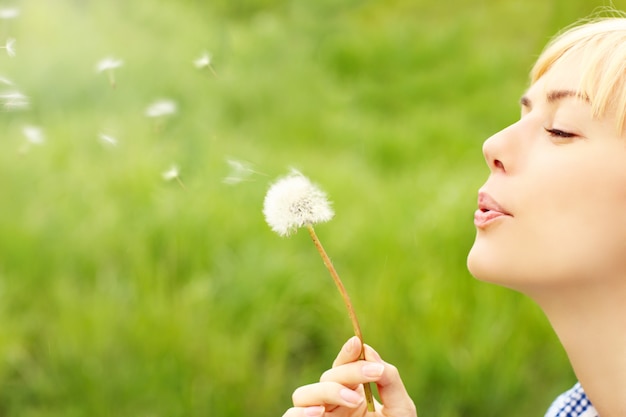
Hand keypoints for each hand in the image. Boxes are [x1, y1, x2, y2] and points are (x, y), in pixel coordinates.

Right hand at [282, 336, 416, 416]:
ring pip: (303, 394)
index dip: (347, 353)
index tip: (357, 342)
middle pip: (326, 378)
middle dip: (349, 373)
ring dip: (327, 391)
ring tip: (354, 399)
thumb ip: (389, 380)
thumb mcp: (400, 409)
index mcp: (352, 395)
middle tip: (373, 375)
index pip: (342, 367)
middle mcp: (332, 406)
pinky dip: (300, 413)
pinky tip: (319, 411)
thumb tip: (369, 352)